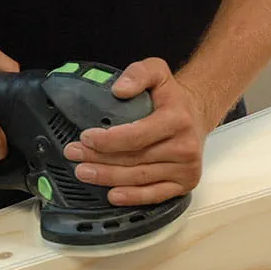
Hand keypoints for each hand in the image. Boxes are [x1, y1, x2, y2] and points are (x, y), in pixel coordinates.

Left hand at [63, 58, 209, 205]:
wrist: (196, 115)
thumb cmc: (171, 97)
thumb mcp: (157, 72)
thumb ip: (138, 74)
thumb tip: (119, 89)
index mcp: (177, 120)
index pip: (136, 136)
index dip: (107, 140)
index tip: (85, 138)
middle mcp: (184, 147)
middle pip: (133, 159)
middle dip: (98, 158)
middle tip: (74, 155)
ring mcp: (186, 168)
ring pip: (139, 178)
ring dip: (107, 178)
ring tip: (83, 172)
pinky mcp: (185, 183)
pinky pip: (155, 195)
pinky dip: (132, 197)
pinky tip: (112, 195)